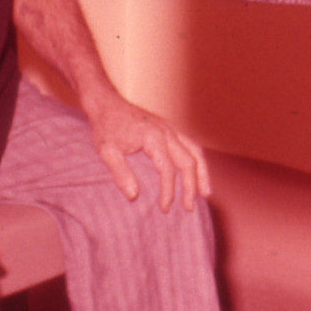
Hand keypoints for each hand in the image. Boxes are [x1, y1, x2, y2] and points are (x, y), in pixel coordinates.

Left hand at [81, 90, 210, 212]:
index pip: (168, 169)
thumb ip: (120, 173)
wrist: (107, 103)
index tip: (164, 208)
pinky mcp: (169, 128)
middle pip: (188, 161)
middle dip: (191, 187)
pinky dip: (197, 160)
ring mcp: (170, 128)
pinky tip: (197, 173)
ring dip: (202, 173)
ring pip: (195, 151)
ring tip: (206, 194)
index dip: (168, 191)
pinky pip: (191, 145)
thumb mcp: (106, 151)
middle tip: (188, 208)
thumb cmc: (105, 127)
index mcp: (153, 137)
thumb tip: (133, 196)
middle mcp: (167, 131)